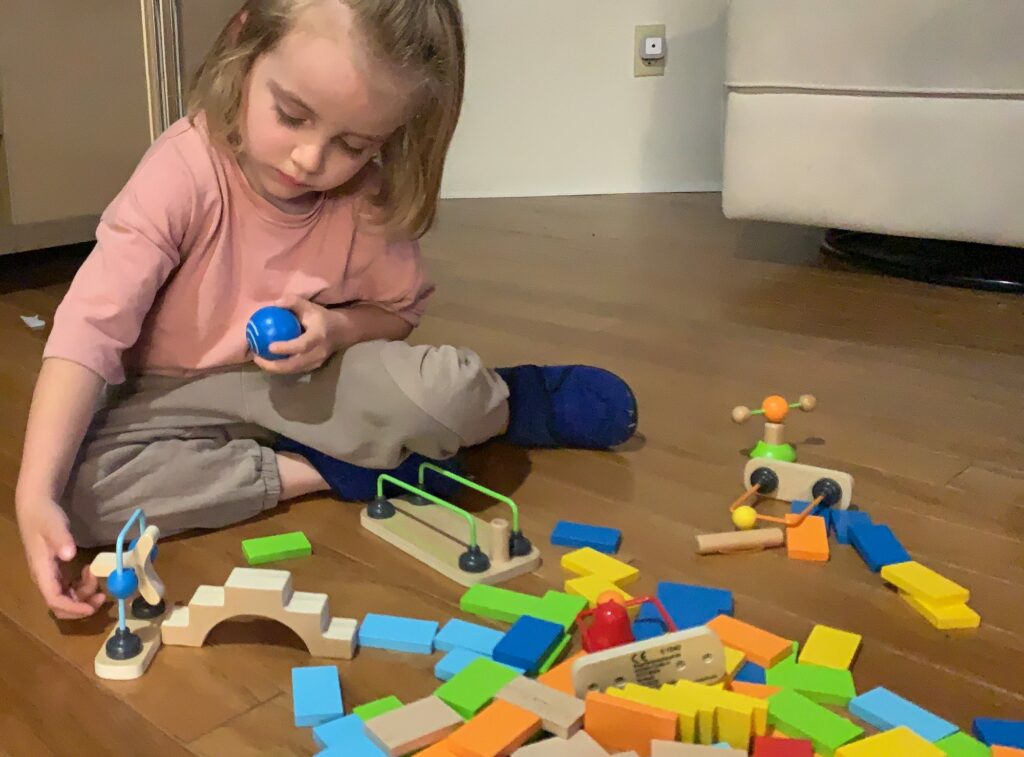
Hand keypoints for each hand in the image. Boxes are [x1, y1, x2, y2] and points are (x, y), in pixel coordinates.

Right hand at [16, 498, 104, 618]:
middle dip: (81, 606)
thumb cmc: (45, 517)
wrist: (35, 508)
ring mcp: (50, 576)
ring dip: (84, 595)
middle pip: (60, 605)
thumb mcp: (54, 525)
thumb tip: (69, 555)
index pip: (54, 599)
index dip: (73, 608)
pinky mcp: (56, 571)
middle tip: (102, 595)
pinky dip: (81, 586)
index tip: (92, 606)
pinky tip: (89, 572)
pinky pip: (68, 588)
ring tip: (96, 575)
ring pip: (66, 598)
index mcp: (42, 571)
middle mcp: (44, 578)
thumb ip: (61, 539)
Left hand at [253, 295, 353, 374]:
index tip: (269, 346)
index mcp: (318, 336)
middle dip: (273, 365)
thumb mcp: (309, 306)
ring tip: (258, 359)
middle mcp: (318, 352)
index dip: (286, 348)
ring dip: (273, 368)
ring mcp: (316, 362)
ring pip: (292, 370)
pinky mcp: (312, 367)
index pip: (302, 345)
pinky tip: (267, 360)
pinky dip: (279, 367)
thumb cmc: (321, 317)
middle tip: (256, 357)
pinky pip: (293, 370)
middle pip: (294, 365)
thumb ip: (293, 302)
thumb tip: (274, 304)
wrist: (340, 332)